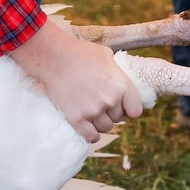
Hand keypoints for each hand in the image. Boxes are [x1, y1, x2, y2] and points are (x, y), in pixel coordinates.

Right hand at [9, 19, 144, 142]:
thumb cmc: (79, 53)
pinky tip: (88, 128)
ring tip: (93, 114)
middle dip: (112, 113)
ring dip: (101, 123)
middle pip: (118, 119)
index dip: (129, 108)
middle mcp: (110, 101)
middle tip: (101, 105)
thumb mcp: (106, 55)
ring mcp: (93, 111)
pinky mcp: (76, 119)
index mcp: (121, 85)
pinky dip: (91, 135)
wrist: (54, 58)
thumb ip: (115, 70)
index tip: (123, 107)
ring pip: (105, 128)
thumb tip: (117, 77)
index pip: (135, 110)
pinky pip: (91, 136)